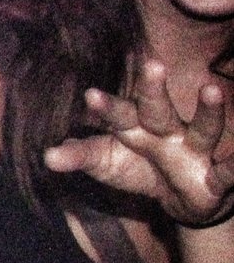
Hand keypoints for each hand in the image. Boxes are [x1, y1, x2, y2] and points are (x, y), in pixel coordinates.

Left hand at [42, 60, 233, 226]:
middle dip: (154, 90)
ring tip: (211, 88)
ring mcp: (194, 152)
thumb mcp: (106, 164)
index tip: (90, 95)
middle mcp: (167, 133)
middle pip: (160, 110)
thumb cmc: (138, 169)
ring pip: (204, 129)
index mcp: (136, 129)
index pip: (119, 114)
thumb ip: (80, 157)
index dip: (106, 106)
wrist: (182, 197)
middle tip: (152, 65)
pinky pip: (228, 172)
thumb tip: (47, 156)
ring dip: (208, 110)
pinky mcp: (216, 178)